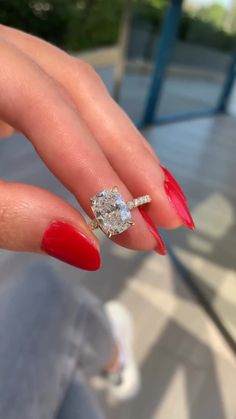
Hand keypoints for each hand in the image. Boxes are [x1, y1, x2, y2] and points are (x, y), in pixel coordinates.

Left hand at [0, 25, 193, 269]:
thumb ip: (8, 216)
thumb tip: (83, 244)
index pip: (50, 110)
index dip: (98, 174)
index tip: (136, 233)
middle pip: (78, 89)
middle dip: (130, 156)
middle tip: (170, 214)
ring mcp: (3, 59)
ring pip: (76, 90)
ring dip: (121, 145)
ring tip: (156, 195)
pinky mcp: (7, 77)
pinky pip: (61, 98)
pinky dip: (93, 136)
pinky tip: (115, 167)